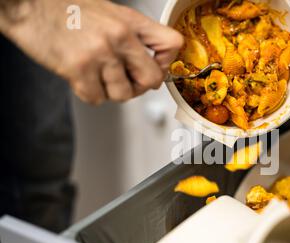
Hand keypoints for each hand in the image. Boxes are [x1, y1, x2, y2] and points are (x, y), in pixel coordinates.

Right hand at [0, 0, 183, 104]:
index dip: (166, 63)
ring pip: (123, 94)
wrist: (28, 6)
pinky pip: (97, 98)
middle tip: (126, 80)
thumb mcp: (110, 13)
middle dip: (139, 86)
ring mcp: (100, 54)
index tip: (155, 67)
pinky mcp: (79, 69)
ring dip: (111, 91)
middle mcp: (119, 37)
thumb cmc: (66, 9)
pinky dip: (89, 93)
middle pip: (152, 79)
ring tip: (97, 75)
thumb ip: (135, 36)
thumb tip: (154, 63)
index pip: (172, 44)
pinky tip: (81, 77)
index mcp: (130, 22)